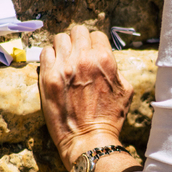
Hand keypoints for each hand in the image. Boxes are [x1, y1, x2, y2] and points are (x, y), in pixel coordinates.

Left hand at [39, 25, 133, 170]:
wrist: (89, 139)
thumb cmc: (110, 118)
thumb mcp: (126, 90)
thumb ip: (116, 69)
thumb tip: (107, 60)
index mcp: (105, 60)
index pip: (96, 35)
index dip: (94, 44)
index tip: (91, 53)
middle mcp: (84, 59)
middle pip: (77, 31)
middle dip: (78, 41)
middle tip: (77, 55)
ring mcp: (64, 67)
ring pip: (59, 38)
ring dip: (63, 48)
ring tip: (64, 62)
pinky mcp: (48, 77)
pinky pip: (45, 53)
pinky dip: (50, 58)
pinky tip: (55, 69)